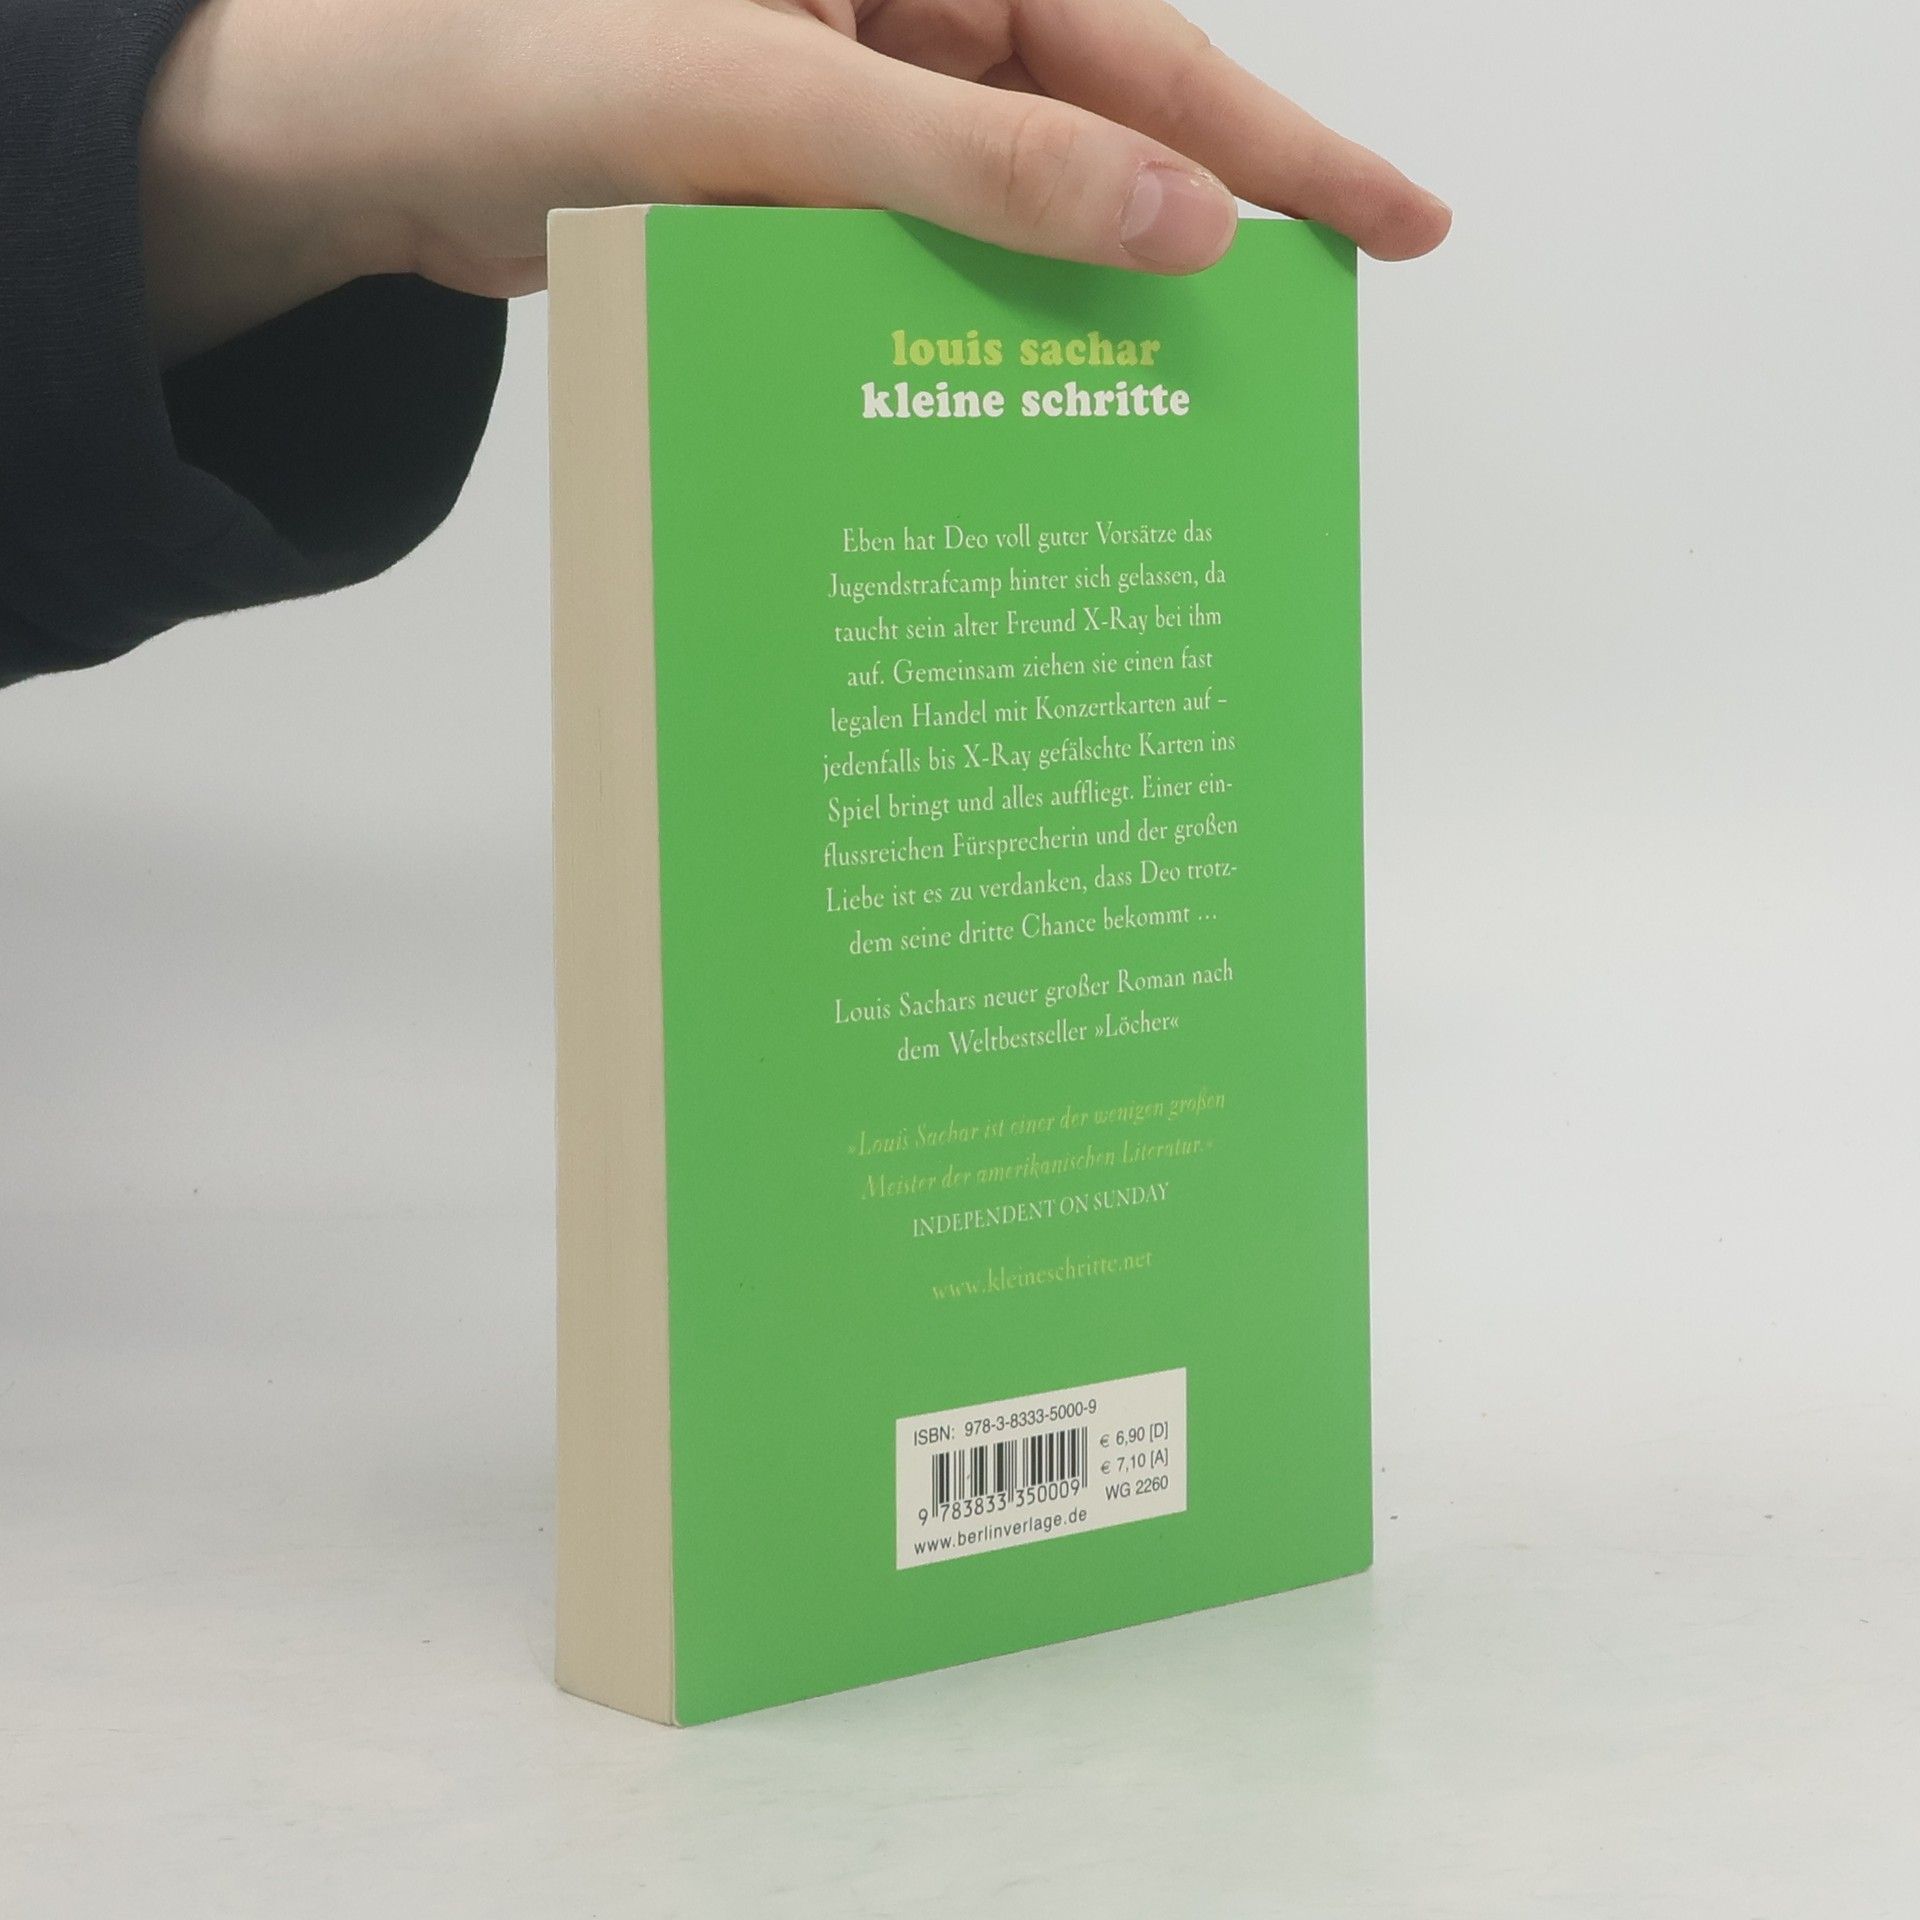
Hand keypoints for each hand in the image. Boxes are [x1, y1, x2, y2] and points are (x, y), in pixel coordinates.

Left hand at [141, 0, 1450, 363]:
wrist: (379, 153)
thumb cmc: (535, 67)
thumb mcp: (775, 103)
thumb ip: (982, 163)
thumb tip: (1178, 221)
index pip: (1139, 52)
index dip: (1272, 150)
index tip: (1394, 228)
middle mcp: (907, 22)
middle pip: (1102, 134)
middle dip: (1201, 236)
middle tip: (1315, 338)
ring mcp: (860, 119)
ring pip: (1015, 220)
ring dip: (1078, 309)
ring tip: (1177, 410)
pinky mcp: (808, 201)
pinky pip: (925, 266)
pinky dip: (968, 334)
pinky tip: (1018, 406)